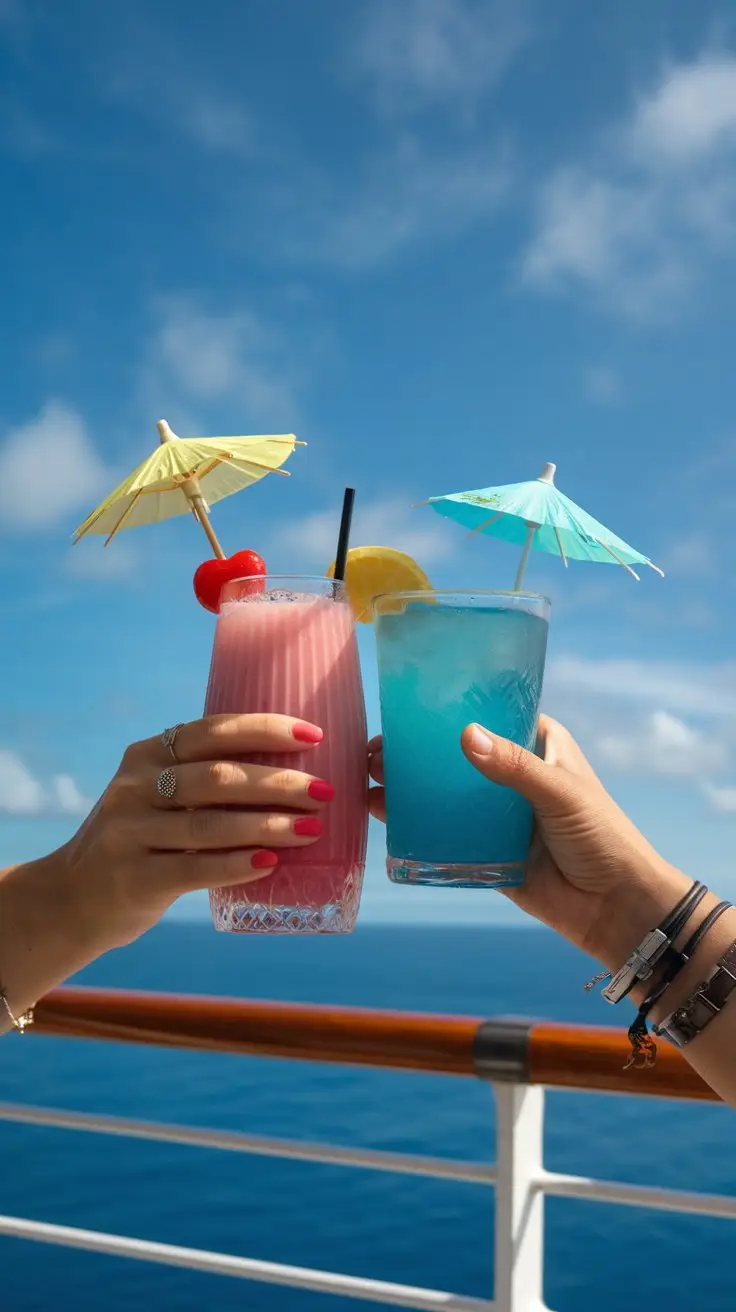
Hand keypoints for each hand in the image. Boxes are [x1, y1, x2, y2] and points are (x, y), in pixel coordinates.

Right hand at [58, 713, 332, 957]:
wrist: (73, 898)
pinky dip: (237, 864)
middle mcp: (134, 787)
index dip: (265, 729)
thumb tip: (296, 769)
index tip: (315, 735)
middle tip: (324, 792)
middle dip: (279, 781)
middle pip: (218, 776)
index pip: (212, 730)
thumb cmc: (142, 840)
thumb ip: (204, 778)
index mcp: (146, 754)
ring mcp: (129, 833)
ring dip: (269, 824)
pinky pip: (194, 868)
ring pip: (211, 824)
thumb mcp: (157, 795)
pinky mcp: (133, 878)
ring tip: (312, 829)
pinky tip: (272, 863)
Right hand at [368, 719, 690, 970]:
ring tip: (367, 780)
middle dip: (412, 752)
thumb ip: (514, 767)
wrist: (616, 909)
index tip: (403, 710)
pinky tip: (380, 815)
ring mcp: (496, 815)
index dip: (445, 712)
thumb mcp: (560, 793)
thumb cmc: (603, 837)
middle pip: (453, 755)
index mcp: (537, 745)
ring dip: (406, 786)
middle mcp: (512, 775)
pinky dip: (413, 825)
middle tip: (373, 753)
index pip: (486, 715)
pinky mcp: (484, 852)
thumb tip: (465, 736)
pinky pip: (442, 835)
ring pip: (442, 794)